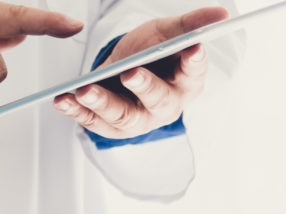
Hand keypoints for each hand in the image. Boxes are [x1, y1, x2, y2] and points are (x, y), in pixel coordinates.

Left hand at [55, 7, 228, 138]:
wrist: (124, 68)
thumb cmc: (151, 52)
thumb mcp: (168, 31)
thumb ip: (191, 24)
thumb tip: (223, 13)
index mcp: (186, 82)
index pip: (193, 72)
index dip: (193, 61)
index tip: (193, 47)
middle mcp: (165, 106)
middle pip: (157, 100)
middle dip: (144, 86)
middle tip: (129, 72)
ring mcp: (138, 120)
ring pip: (122, 116)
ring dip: (102, 103)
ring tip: (84, 90)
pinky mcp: (111, 128)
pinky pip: (92, 121)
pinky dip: (75, 110)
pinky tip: (62, 100)